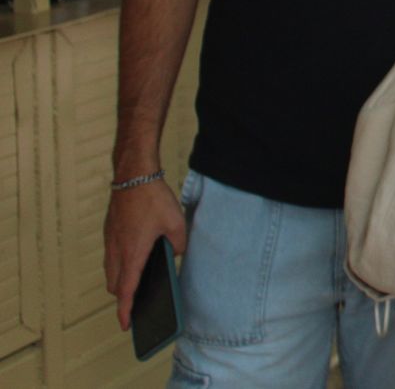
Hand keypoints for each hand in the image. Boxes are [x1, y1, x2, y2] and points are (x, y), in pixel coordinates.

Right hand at [104, 179, 186, 331]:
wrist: (133, 175)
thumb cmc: (153, 198)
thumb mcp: (177, 222)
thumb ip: (178, 243)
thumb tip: (175, 253)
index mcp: (133, 253)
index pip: (126, 290)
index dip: (125, 310)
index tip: (126, 325)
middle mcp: (117, 250)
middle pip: (114, 285)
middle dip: (123, 296)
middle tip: (136, 304)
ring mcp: (110, 241)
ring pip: (111, 271)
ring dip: (120, 280)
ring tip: (136, 284)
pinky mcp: (109, 232)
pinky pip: (111, 256)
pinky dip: (119, 264)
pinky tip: (134, 259)